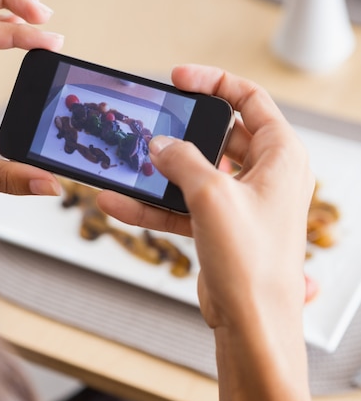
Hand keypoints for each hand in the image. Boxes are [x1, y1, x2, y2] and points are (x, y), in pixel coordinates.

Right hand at [98, 64, 314, 330]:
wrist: (252, 321)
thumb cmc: (253, 262)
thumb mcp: (212, 195)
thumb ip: (183, 161)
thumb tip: (161, 146)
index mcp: (281, 156)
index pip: (250, 101)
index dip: (215, 84)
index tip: (181, 79)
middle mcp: (265, 177)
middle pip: (220, 136)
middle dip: (183, 133)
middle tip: (153, 126)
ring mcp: (242, 204)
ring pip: (197, 174)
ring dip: (161, 174)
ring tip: (126, 166)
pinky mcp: (221, 229)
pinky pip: (185, 207)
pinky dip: (156, 206)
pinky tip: (121, 204)